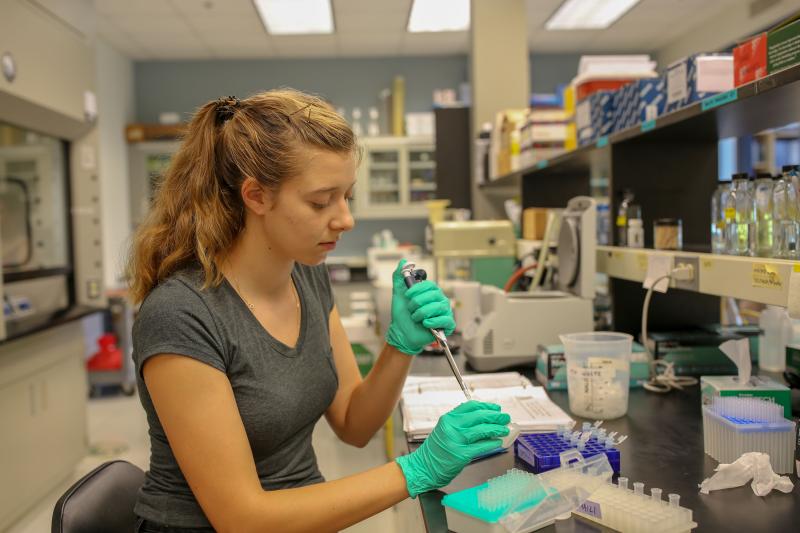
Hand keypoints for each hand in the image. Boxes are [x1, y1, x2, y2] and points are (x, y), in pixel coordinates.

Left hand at [385, 260, 455, 354]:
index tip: (407, 295)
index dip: (417, 289)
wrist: (402, 333)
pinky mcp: (447, 324)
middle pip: (433, 295)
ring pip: (437, 307)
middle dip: (417, 303)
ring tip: (416, 318)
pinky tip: (425, 324)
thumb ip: (399, 277)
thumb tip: (403, 261)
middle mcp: (440, 300)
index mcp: (431, 292)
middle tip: (411, 309)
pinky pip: (444, 320)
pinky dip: (432, 322)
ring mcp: (445, 312)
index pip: (429, 285)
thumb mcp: (398, 294)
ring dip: (422, 313)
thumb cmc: (403, 315)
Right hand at [395, 401, 509, 496]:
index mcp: (448, 419)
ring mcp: (456, 441)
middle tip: (505, 417)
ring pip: (482, 430)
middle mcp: (452, 427)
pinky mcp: (461, 454)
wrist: (423, 467)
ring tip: (505, 429)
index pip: (470, 406)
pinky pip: (481, 447)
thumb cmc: (435, 451)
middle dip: (495, 416)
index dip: (486, 406)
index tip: (495, 408)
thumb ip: (460, 424)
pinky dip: (491, 443)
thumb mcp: (444, 430)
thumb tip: (483, 420)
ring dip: (496, 429)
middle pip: (478, 417)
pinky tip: (498, 442)